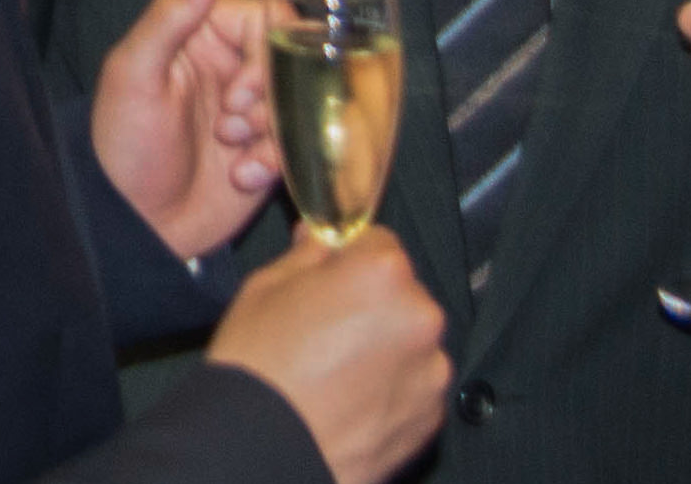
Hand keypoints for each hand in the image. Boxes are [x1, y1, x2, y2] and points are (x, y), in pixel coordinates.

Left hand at [89, 0, 281, 259]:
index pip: (269, 19)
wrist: (134, 222)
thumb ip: (169, 17)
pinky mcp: (266, 152)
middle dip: (272, 99)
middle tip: (232, 127)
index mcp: (204, 36)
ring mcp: (253, 113)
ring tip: (232, 157)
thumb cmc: (122, 144)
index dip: (267, 53)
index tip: (239, 91)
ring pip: (302, 105)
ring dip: (274, 134)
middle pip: (294, 62)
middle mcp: (233, 69)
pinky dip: (276, 163)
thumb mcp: (134, 74)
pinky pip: (299, 145)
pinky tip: (239, 177)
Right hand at [204, 226, 449, 483]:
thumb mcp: (266, 287)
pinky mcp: (431, 417)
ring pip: (410, 343)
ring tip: (336, 371)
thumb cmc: (259, 367)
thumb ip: (306, 256)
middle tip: (325, 328)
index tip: (332, 275)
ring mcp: (430, 372)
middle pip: (401, 294)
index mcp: (381, 274)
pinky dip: (391, 389)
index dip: (351, 257)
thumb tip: (321, 243)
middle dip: (371, 305)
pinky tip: (350, 399)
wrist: (264, 449)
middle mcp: (419, 318)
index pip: (379, 242)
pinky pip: (414, 387)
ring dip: (385, 348)